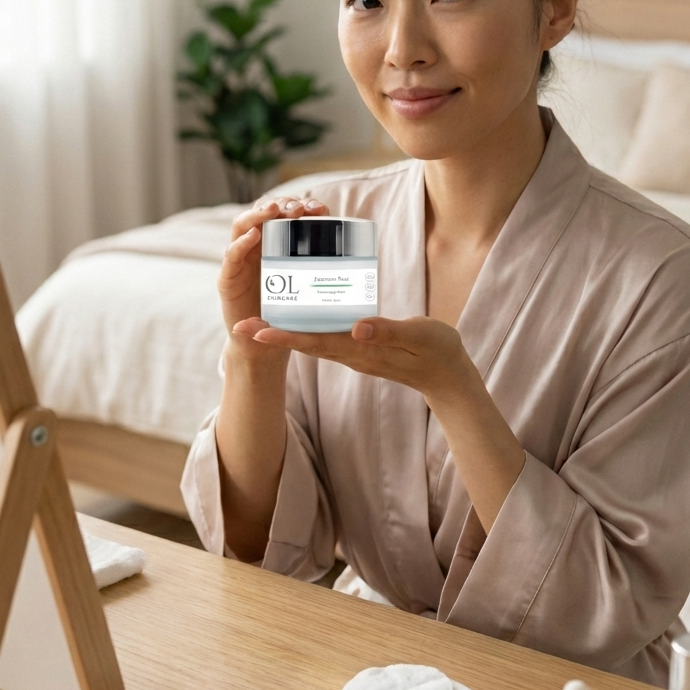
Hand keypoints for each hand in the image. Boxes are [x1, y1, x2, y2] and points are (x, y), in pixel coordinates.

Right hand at [220, 195, 328, 361]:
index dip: (303, 206)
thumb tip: (363, 256)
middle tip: (298, 209)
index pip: (287, 214)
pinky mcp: (227, 278)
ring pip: (242, 225)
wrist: (263, 345)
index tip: (320, 209)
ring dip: (257, 214)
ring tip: (273, 211)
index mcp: (277, 245)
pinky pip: (231, 256)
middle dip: (281, 205)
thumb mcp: (310, 289)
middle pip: (265, 213)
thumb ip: (326, 273)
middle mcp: (257, 247)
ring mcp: (240, 260)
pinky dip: (240, 244)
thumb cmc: (289, 313)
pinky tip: (253, 236)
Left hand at [244, 315, 525, 533]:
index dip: (284, 336)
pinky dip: (310, 326)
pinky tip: (303, 313)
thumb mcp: (418, 337)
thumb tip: (357, 327)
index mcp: (360, 350)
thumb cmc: (437, 353)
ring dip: (287, 331)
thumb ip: (389, 332)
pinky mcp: (362, 348)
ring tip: (260, 318)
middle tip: (240, 326)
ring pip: (315, 340)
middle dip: (273, 334)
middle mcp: (352, 354)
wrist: (449, 376)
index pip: (314, 342)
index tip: (255, 332)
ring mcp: (356, 352)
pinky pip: (329, 337)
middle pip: (305, 342)